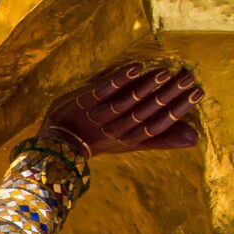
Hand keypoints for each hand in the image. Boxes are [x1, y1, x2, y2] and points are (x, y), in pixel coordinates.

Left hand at [41, 62, 204, 157]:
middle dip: (167, 95)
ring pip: (125, 103)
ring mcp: (97, 116)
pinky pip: (102, 91)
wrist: (59, 142)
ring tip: (163, 73)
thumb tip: (194, 139)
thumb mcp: (130, 142)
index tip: (197, 93)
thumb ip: (160, 139)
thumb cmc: (101, 140)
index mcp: (129, 138)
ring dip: (145, 87)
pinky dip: (119, 80)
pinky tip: (135, 67)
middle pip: (145, 112)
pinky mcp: (82, 103)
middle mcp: (115, 128)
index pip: (158, 125)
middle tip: (187, 78)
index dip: (178, 110)